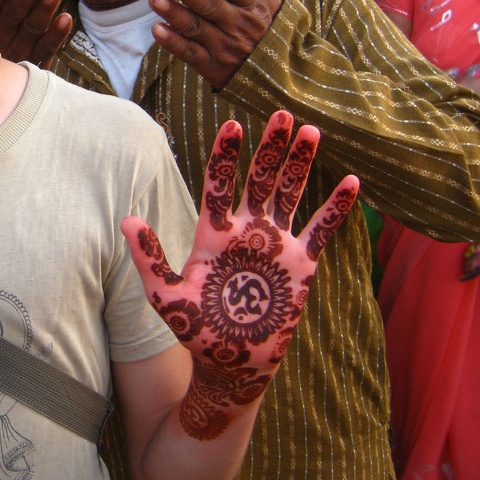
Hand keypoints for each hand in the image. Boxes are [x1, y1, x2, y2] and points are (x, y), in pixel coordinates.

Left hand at [123, 111, 358, 439]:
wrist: (233, 365)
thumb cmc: (197, 332)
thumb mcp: (167, 296)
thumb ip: (150, 259)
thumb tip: (127, 221)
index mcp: (214, 233)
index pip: (220, 185)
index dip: (226, 156)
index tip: (233, 126)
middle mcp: (246, 231)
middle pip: (260, 180)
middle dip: (270, 148)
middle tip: (281, 114)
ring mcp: (276, 245)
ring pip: (291, 194)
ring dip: (301, 164)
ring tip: (311, 131)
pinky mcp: (301, 265)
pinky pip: (322, 231)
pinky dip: (336, 208)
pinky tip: (352, 182)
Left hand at [150, 0, 285, 88]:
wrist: (280, 72)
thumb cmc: (272, 21)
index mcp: (254, 2)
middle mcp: (240, 24)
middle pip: (211, 5)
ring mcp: (225, 47)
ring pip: (197, 29)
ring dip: (175, 14)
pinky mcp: (213, 67)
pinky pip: (190, 54)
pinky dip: (173, 43)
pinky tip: (157, 29)